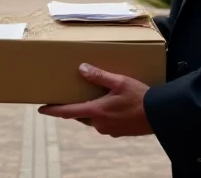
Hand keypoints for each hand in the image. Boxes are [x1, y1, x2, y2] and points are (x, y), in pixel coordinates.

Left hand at [38, 64, 152, 137]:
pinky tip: (109, 105)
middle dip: (73, 107)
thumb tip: (81, 69)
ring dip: (89, 110)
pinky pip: (103, 123)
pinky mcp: (118, 132)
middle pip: (80, 115)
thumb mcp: (119, 82)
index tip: (41, 109)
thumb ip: (99, 76)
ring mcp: (109, 130)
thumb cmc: (140, 97)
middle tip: (68, 97)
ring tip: (91, 97)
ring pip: (92, 120)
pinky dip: (101, 114)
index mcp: (96, 111)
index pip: (68, 112)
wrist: (159, 115)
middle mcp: (99, 124)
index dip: (53, 110)